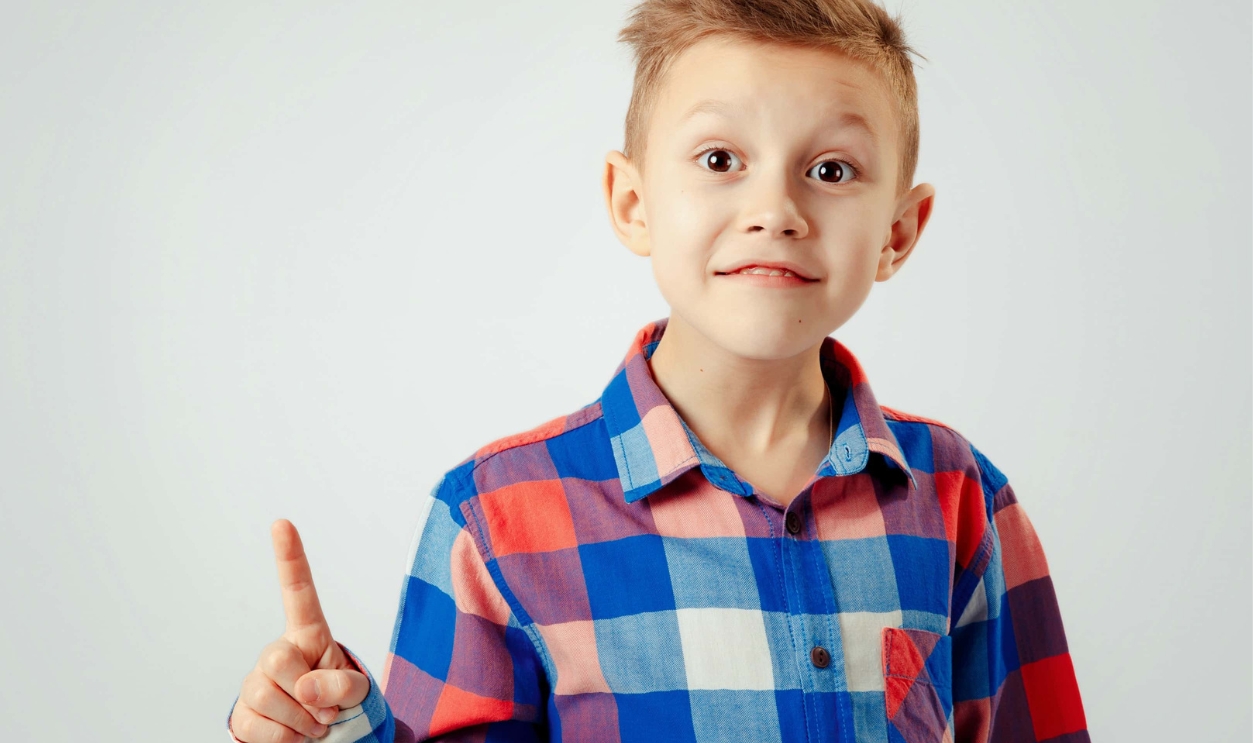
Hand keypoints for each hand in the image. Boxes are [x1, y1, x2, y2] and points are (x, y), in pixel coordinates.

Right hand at [229, 519, 369, 742]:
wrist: (325, 738)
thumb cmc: (341, 704)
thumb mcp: (356, 692)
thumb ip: (340, 684)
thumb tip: (305, 689)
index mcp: (309, 635)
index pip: (298, 592)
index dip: (290, 558)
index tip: (282, 523)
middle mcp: (277, 653)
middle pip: (276, 659)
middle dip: (306, 692)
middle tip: (326, 711)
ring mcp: (256, 682)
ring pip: (264, 695)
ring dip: (300, 721)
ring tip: (315, 725)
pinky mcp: (243, 714)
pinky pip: (256, 726)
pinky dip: (284, 739)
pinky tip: (294, 736)